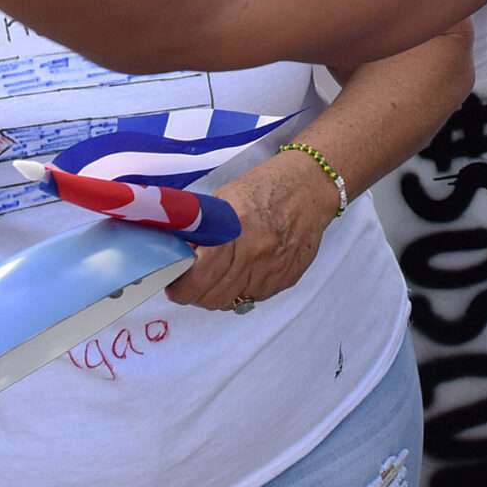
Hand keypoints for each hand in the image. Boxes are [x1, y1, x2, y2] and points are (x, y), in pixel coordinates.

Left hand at [163, 157, 334, 311]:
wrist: (312, 185)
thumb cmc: (265, 185)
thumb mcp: (225, 198)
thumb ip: (203, 229)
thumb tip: (176, 251)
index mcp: (236, 230)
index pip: (200, 278)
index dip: (182, 288)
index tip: (174, 285)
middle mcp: (256, 255)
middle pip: (214, 297)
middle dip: (197, 294)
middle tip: (192, 282)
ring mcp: (274, 270)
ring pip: (233, 301)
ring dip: (219, 293)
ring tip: (217, 275)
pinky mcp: (288, 278)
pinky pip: (255, 296)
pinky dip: (244, 289)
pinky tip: (244, 269)